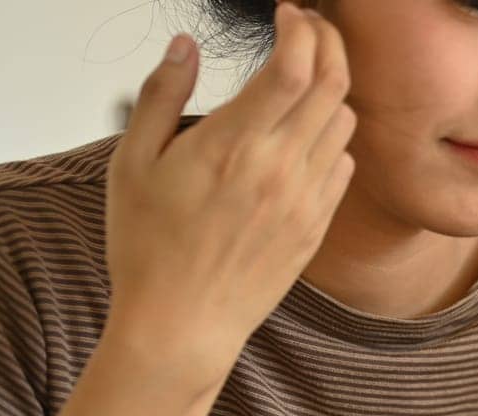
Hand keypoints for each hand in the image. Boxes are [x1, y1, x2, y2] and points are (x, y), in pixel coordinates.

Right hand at [101, 3, 355, 400]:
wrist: (183, 323)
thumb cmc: (148, 246)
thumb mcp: (133, 163)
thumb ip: (161, 96)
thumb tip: (185, 47)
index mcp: (233, 145)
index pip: (295, 68)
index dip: (302, 30)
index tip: (291, 14)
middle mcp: (280, 169)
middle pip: (334, 87)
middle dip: (329, 45)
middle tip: (310, 29)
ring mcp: (306, 200)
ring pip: (345, 125)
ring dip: (332, 91)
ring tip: (305, 80)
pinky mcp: (316, 227)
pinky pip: (344, 167)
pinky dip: (334, 139)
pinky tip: (306, 136)